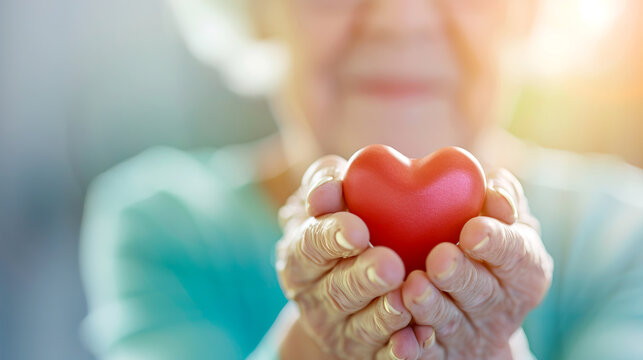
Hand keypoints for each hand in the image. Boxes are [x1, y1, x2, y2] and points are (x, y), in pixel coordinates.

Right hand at [277, 156, 425, 358]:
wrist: (346, 287)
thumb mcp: (329, 201)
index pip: (310, 246)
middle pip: (338, 290)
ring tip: (406, 300)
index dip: (331, 238)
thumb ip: (326, 183)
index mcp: (301, 256)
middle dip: (362, 278)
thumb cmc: (342, 226)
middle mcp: (316, 297)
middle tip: (390, 265)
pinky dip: (401, 349)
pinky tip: (420, 336)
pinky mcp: (368, 353)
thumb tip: (327, 189)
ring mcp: (342, 329)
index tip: (357, 229)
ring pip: (361, 326)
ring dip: (384, 315)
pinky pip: (384, 355)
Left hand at [401, 168, 553, 358]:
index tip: (473, 229)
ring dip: (433, 307)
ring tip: (412, 287)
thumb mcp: (504, 223)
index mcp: (524, 270)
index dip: (497, 243)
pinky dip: (412, 345)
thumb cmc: (485, 247)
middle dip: (461, 276)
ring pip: (451, 323)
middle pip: (482, 293)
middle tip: (439, 258)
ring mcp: (469, 333)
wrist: (471, 308)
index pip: (517, 255)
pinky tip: (399, 334)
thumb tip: (495, 186)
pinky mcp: (440, 353)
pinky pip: (426, 352)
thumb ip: (503, 200)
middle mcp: (500, 306)